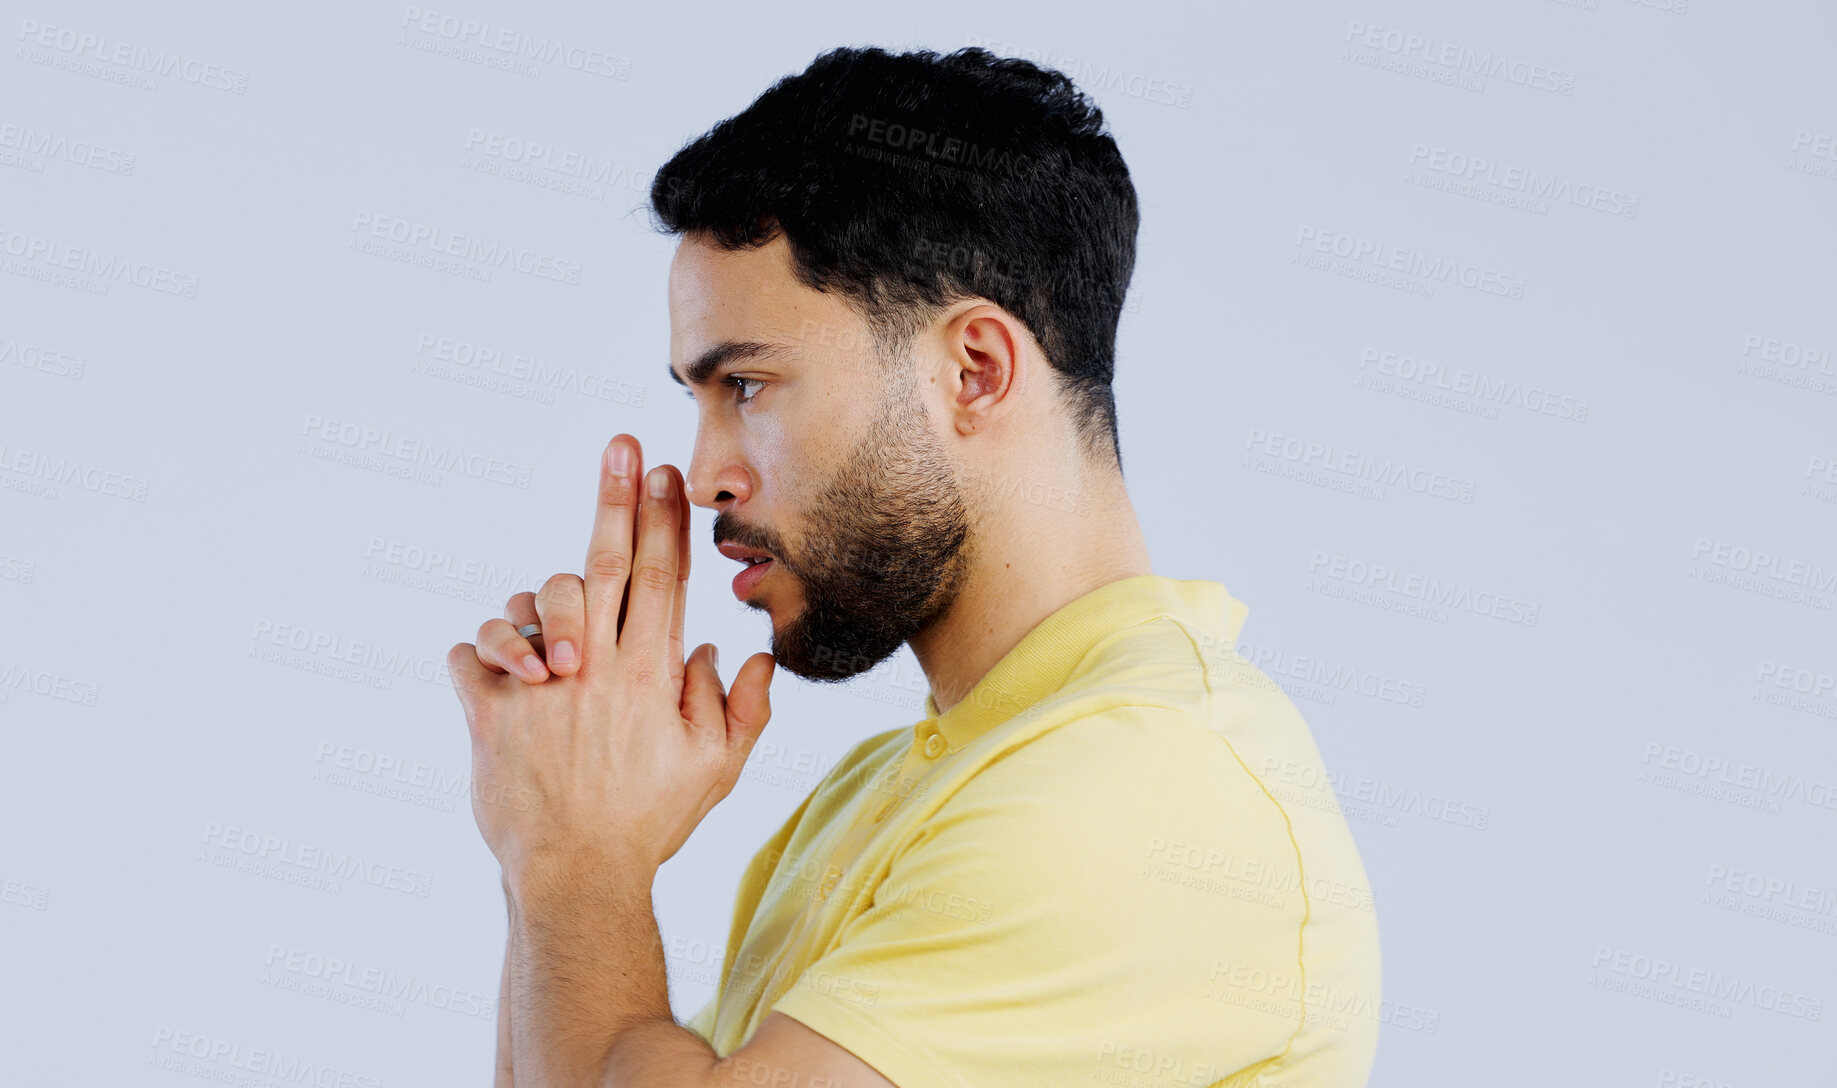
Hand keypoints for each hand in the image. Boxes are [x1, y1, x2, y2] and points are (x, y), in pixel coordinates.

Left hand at [447, 434, 775, 878]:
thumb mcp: (717, 772)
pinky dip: (482, 653)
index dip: (664, 519)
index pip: (663, 577)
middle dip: (614, 499)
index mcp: (651, 674)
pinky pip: (471, 656)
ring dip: (540, 604)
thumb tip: (736, 650)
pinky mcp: (490, 714)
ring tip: (554, 639)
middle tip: (619, 446)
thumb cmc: (648, 822)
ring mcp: (540, 688)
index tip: (663, 472)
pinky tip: (503, 673)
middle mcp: (596, 668)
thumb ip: (740, 707)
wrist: (575, 877)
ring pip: (533, 603)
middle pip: (605, 563)